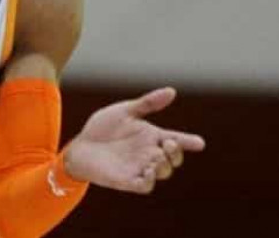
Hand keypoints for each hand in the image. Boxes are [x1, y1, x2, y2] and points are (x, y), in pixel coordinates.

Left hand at [63, 87, 204, 193]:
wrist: (80, 146)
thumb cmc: (102, 128)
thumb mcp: (124, 111)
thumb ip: (147, 103)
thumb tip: (172, 91)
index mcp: (151, 136)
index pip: (176, 140)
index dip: (189, 141)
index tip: (199, 143)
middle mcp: (148, 153)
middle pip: (173, 159)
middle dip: (176, 153)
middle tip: (167, 143)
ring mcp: (139, 167)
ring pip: (163, 173)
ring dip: (164, 166)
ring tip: (156, 157)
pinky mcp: (126, 180)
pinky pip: (144, 186)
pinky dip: (149, 180)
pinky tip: (146, 170)